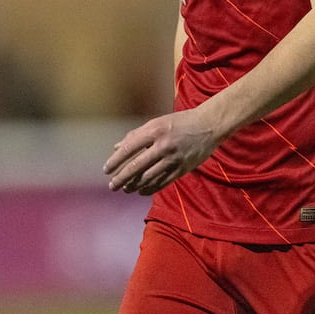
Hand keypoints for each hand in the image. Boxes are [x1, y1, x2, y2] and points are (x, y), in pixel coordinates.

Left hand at [103, 108, 219, 194]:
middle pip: (136, 166)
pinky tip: (140, 191)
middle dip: (121, 178)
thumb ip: (135, 135)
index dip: (115, 161)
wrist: (208, 126)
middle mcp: (163, 145)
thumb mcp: (156, 123)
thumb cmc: (179, 122)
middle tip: (112, 186)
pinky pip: (162, 183)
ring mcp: (173, 159)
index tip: (106, 170)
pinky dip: (149, 189)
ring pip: (148, 178)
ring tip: (125, 189)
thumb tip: (116, 148)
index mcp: (154, 131)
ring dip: (134, 186)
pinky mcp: (182, 169)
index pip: (129, 149)